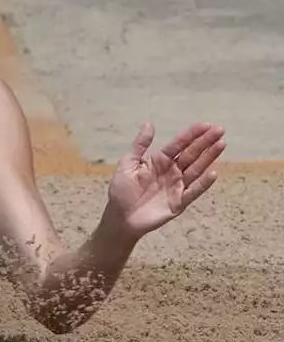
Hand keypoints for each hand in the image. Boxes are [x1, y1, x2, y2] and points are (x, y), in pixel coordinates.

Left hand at [104, 122, 224, 238]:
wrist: (120, 218)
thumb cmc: (121, 190)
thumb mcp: (127, 164)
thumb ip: (140, 145)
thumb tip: (149, 124)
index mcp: (159, 161)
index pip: (178, 145)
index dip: (192, 135)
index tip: (206, 125)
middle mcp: (171, 171)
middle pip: (191, 154)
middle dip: (206, 142)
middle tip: (220, 130)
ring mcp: (177, 186)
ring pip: (196, 169)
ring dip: (209, 157)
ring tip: (222, 144)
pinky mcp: (179, 202)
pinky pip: (194, 191)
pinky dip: (203, 183)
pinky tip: (213, 172)